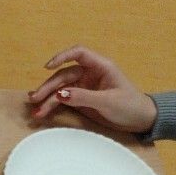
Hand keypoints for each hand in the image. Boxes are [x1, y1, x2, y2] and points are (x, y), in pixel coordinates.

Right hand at [28, 45, 157, 132]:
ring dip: (47, 98)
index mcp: (101, 67)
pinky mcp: (81, 99)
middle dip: (48, 86)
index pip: (79, 54)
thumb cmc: (130, 106)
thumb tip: (59, 95)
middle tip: (35, 99)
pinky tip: (43, 111)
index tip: (48, 67)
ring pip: (60, 88)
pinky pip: (63, 99)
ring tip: (36, 110)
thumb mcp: (107, 101)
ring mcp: (84, 87)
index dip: (62, 56)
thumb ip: (83, 97)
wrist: (140, 120)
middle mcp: (90, 74)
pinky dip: (52, 105)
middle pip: (64, 74)